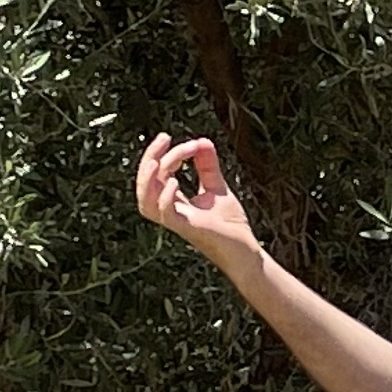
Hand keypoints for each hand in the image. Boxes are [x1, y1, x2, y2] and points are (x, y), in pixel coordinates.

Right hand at [135, 133, 261, 269]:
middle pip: (145, 185)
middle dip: (150, 158)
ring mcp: (178, 221)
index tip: (192, 143)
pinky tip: (173, 183)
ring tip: (155, 161)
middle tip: (164, 137)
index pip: (158, 174)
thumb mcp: (217, 189)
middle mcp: (170, 212)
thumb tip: (202, 140)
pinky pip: (166, 215)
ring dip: (147, 181)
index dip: (167, 154)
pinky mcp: (189, 229)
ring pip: (146, 203)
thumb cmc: (230, 227)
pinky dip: (164, 198)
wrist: (246, 253)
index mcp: (173, 202)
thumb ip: (207, 167)